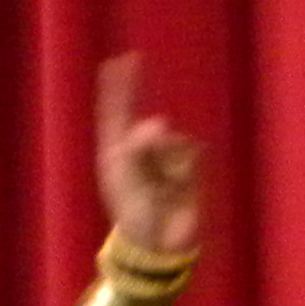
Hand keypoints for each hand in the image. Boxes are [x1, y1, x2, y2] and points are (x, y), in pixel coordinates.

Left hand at [95, 53, 203, 254]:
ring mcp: (164, 160)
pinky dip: (184, 165)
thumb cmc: (134, 212)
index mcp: (117, 153)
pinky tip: (178, 184)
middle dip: (138, 99)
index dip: (116, 88)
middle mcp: (140, 152)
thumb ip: (139, 147)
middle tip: (135, 64)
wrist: (160, 244)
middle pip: (142, 119)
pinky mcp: (187, 170)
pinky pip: (189, 153)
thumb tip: (157, 123)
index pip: (114, 113)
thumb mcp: (128, 178)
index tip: (117, 61)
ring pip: (170, 138)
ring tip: (164, 183)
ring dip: (167, 154)